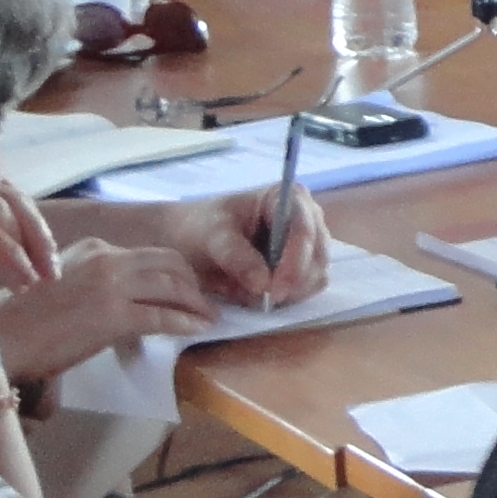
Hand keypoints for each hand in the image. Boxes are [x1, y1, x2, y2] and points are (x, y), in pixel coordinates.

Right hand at [0, 241, 216, 379]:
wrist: (1, 338)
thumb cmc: (26, 319)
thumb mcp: (68, 283)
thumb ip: (100, 281)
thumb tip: (133, 298)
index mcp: (94, 248)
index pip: (149, 255)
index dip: (175, 272)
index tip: (188, 286)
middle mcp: (105, 259)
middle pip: (169, 264)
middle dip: (194, 283)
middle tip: (205, 301)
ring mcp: (110, 286)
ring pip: (172, 287)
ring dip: (197, 303)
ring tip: (208, 316)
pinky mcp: (112, 315)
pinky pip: (162, 316)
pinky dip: (186, 322)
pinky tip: (197, 329)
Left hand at [58, 188, 332, 311]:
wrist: (176, 240)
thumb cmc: (190, 229)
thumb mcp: (210, 238)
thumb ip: (238, 257)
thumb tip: (262, 283)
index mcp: (285, 195)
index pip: (308, 226)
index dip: (295, 258)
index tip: (275, 286)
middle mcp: (301, 213)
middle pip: (320, 250)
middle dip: (297, 277)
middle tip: (269, 302)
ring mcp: (300, 241)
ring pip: (317, 271)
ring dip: (295, 290)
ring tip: (262, 302)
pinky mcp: (292, 264)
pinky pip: (304, 284)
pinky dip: (290, 296)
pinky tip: (264, 301)